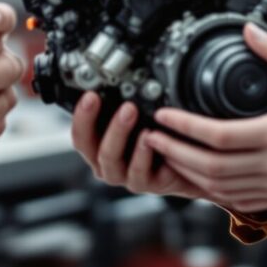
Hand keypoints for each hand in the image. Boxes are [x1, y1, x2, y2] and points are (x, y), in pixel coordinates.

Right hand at [69, 92, 205, 199]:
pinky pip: (138, 172)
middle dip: (97, 120)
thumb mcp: (136, 121)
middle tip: (115, 102)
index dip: (81, 116)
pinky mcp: (145, 184)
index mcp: (98, 147)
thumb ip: (120, 108)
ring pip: (110, 158)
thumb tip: (115, 81)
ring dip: (118, 132)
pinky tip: (150, 137)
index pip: (80, 134)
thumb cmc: (156, 138)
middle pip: (90, 147)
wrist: (186, 165)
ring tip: (131, 112)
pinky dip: (142, 153)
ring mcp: (124, 176)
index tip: (90, 95)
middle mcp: (107, 163)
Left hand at [141, 23, 266, 213]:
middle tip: (152, 135)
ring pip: (222, 189)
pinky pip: (241, 200)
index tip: (163, 115)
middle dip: (176, 152)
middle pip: (212, 167)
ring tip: (167, 154)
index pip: (219, 136)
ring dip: (190, 174)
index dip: (185, 127)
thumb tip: (250, 30)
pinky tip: (200, 177)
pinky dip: (214, 191)